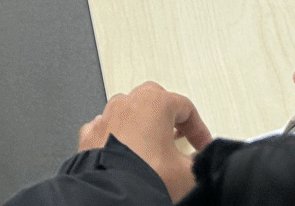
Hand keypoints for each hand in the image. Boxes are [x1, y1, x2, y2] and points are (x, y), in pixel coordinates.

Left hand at [75, 82, 210, 197]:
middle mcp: (127, 103)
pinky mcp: (90, 135)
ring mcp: (106, 116)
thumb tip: (200, 165)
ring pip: (129, 112)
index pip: (186, 108)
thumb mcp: (187, 173)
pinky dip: (119, 137)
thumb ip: (199, 162)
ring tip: (153, 147)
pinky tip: (127, 154)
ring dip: (143, 126)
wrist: (113, 195)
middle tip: (180, 136)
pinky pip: (109, 128)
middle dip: (169, 118)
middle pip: (155, 100)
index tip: (203, 147)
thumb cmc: (145, 175)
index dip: (199, 129)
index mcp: (154, 101)